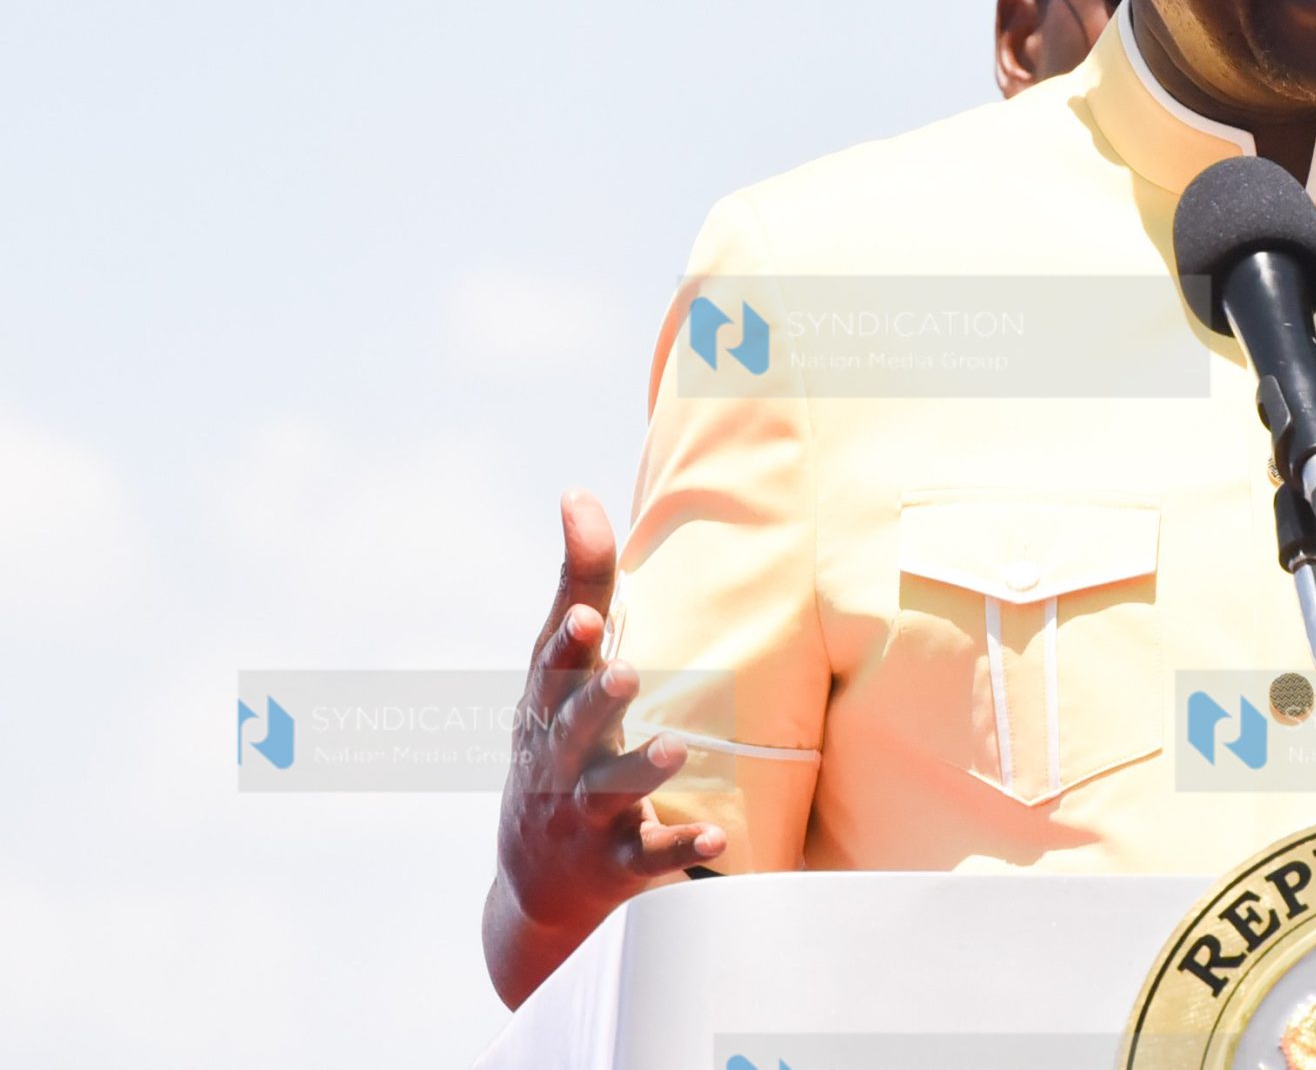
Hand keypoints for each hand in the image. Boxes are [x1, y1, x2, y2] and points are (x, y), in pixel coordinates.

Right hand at [486, 490, 724, 1003]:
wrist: (534, 885)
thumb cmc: (557, 746)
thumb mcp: (558, 675)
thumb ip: (579, 585)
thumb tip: (577, 494)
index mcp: (548, 709)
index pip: (553, 670)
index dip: (568, 644)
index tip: (586, 617)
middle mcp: (560, 759)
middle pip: (574, 728)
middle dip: (595, 702)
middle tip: (624, 674)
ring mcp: (584, 814)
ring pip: (609, 790)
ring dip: (639, 770)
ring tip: (674, 750)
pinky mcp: (617, 863)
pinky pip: (650, 856)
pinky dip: (680, 848)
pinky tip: (718, 838)